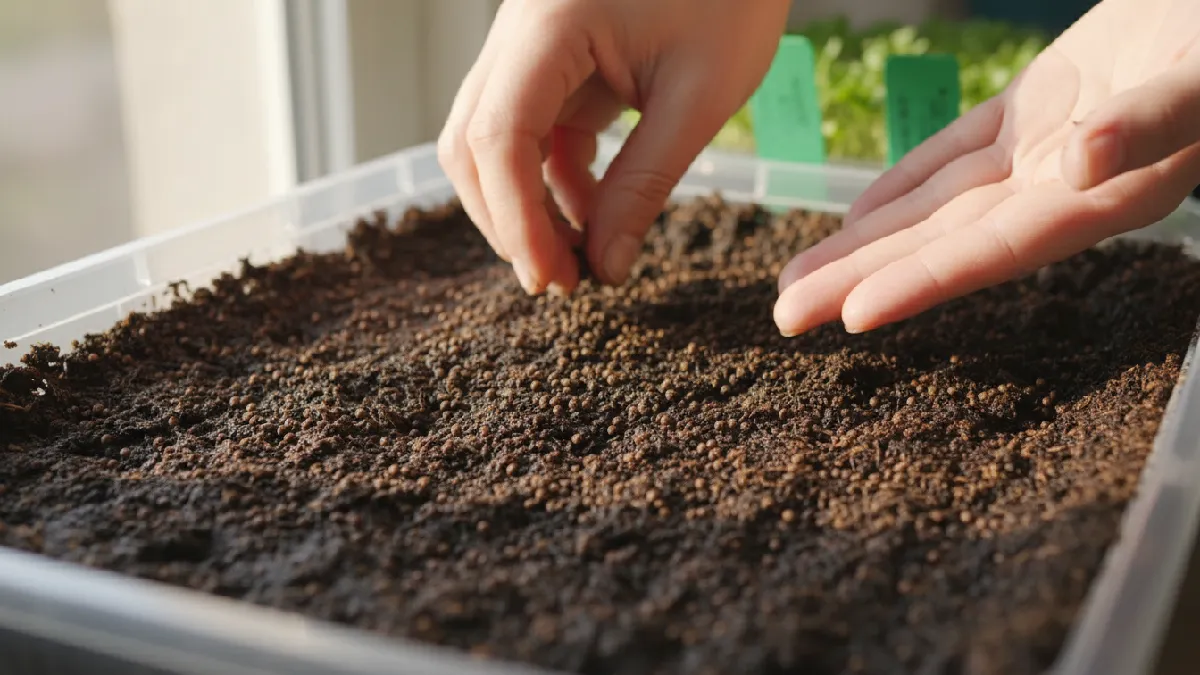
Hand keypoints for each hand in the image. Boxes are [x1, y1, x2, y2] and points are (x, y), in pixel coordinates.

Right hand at [438, 0, 790, 294]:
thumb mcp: (700, 96)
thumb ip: (646, 185)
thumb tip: (605, 268)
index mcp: (549, 26)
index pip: (499, 139)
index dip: (517, 221)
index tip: (553, 280)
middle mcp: (518, 30)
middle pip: (472, 143)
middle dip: (508, 220)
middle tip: (561, 282)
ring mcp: (529, 42)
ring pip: (491, 139)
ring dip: (525, 203)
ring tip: (579, 257)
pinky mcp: (552, 55)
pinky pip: (531, 128)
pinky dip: (552, 178)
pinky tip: (593, 214)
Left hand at [774, 0, 1199, 336]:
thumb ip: (1153, 121)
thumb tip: (1081, 163)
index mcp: (1107, 195)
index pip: (997, 250)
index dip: (925, 282)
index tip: (853, 314)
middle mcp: (1064, 187)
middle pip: (945, 243)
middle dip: (863, 279)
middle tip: (786, 315)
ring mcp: (1044, 148)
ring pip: (936, 206)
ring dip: (866, 242)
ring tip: (798, 279)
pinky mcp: (1035, 106)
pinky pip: (954, 153)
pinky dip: (904, 183)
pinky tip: (857, 216)